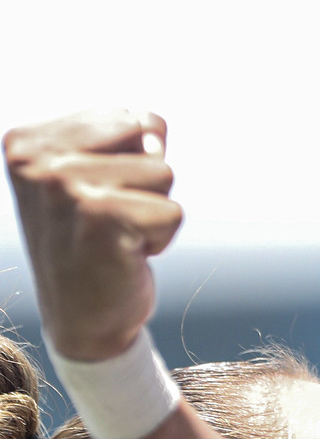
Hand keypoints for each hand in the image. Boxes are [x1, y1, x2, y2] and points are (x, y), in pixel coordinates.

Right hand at [4, 111, 178, 361]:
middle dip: (148, 181)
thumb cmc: (94, 241)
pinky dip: (161, 238)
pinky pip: (173, 212)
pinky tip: (124, 256)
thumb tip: (154, 135)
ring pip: (164, 174)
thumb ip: (122, 135)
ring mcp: (64, 186)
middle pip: (151, 138)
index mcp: (28, 141)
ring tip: (117, 236)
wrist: (81, 319)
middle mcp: (37, 160)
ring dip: (154, 210)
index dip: (136, 162)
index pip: (134, 119)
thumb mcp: (90, 174)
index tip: (99, 197)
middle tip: (112, 218)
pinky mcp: (99, 218)